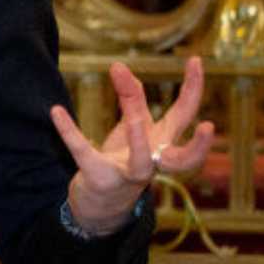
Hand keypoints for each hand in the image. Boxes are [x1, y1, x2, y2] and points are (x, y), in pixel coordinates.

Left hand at [49, 55, 214, 235]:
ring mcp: (128, 174)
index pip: (185, 114)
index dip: (193, 88)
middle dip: (199, 146)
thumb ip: (131, 97)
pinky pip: (84, 153)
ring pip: (142, 164)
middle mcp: (153, 161)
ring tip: (135, 120)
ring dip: (139, 141)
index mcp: (163, 142)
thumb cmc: (125, 159)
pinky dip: (69, 132)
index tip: (196, 60)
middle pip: (184, 158)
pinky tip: (56, 111)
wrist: (101, 203)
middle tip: (208, 125)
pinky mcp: (99, 178)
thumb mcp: (133, 127)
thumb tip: (120, 66)